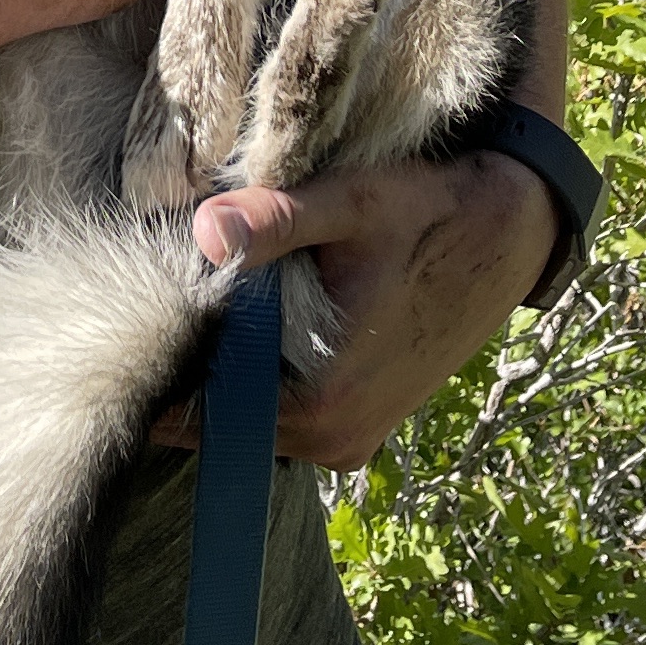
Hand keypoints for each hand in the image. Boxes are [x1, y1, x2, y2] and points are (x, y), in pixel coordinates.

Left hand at [186, 146, 556, 467]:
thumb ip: (275, 220)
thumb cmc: (431, 213)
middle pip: (218, 414)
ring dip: (229, 364)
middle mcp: (331, 440)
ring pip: (249, 414)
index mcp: (320, 403)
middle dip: (192, 358)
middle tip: (165, 290)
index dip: (159, 360)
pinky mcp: (360, 428)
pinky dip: (263, 373)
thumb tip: (204, 229)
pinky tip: (258, 317)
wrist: (512, 234)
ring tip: (215, 296)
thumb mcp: (352, 203)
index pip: (195, 411)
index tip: (133, 311)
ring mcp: (347, 441)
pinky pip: (283, 412)